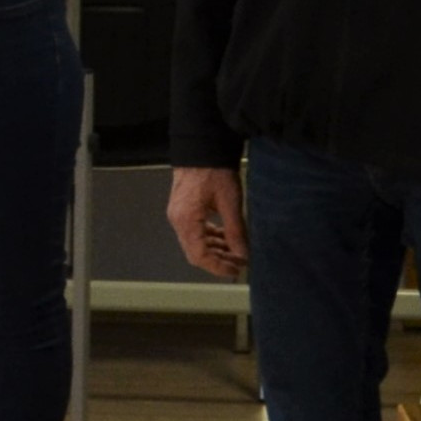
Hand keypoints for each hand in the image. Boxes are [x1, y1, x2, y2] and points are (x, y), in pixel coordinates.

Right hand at [168, 165, 247, 281]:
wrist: (200, 149)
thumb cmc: (213, 171)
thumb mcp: (230, 201)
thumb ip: (235, 230)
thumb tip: (243, 253)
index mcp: (186, 220)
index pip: (199, 255)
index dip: (218, 267)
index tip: (236, 270)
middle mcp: (177, 221)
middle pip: (195, 252)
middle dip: (218, 260)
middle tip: (240, 263)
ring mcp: (178, 215)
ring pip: (195, 243)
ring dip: (215, 250)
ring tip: (237, 251)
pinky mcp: (182, 210)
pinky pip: (194, 232)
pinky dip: (210, 238)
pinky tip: (226, 236)